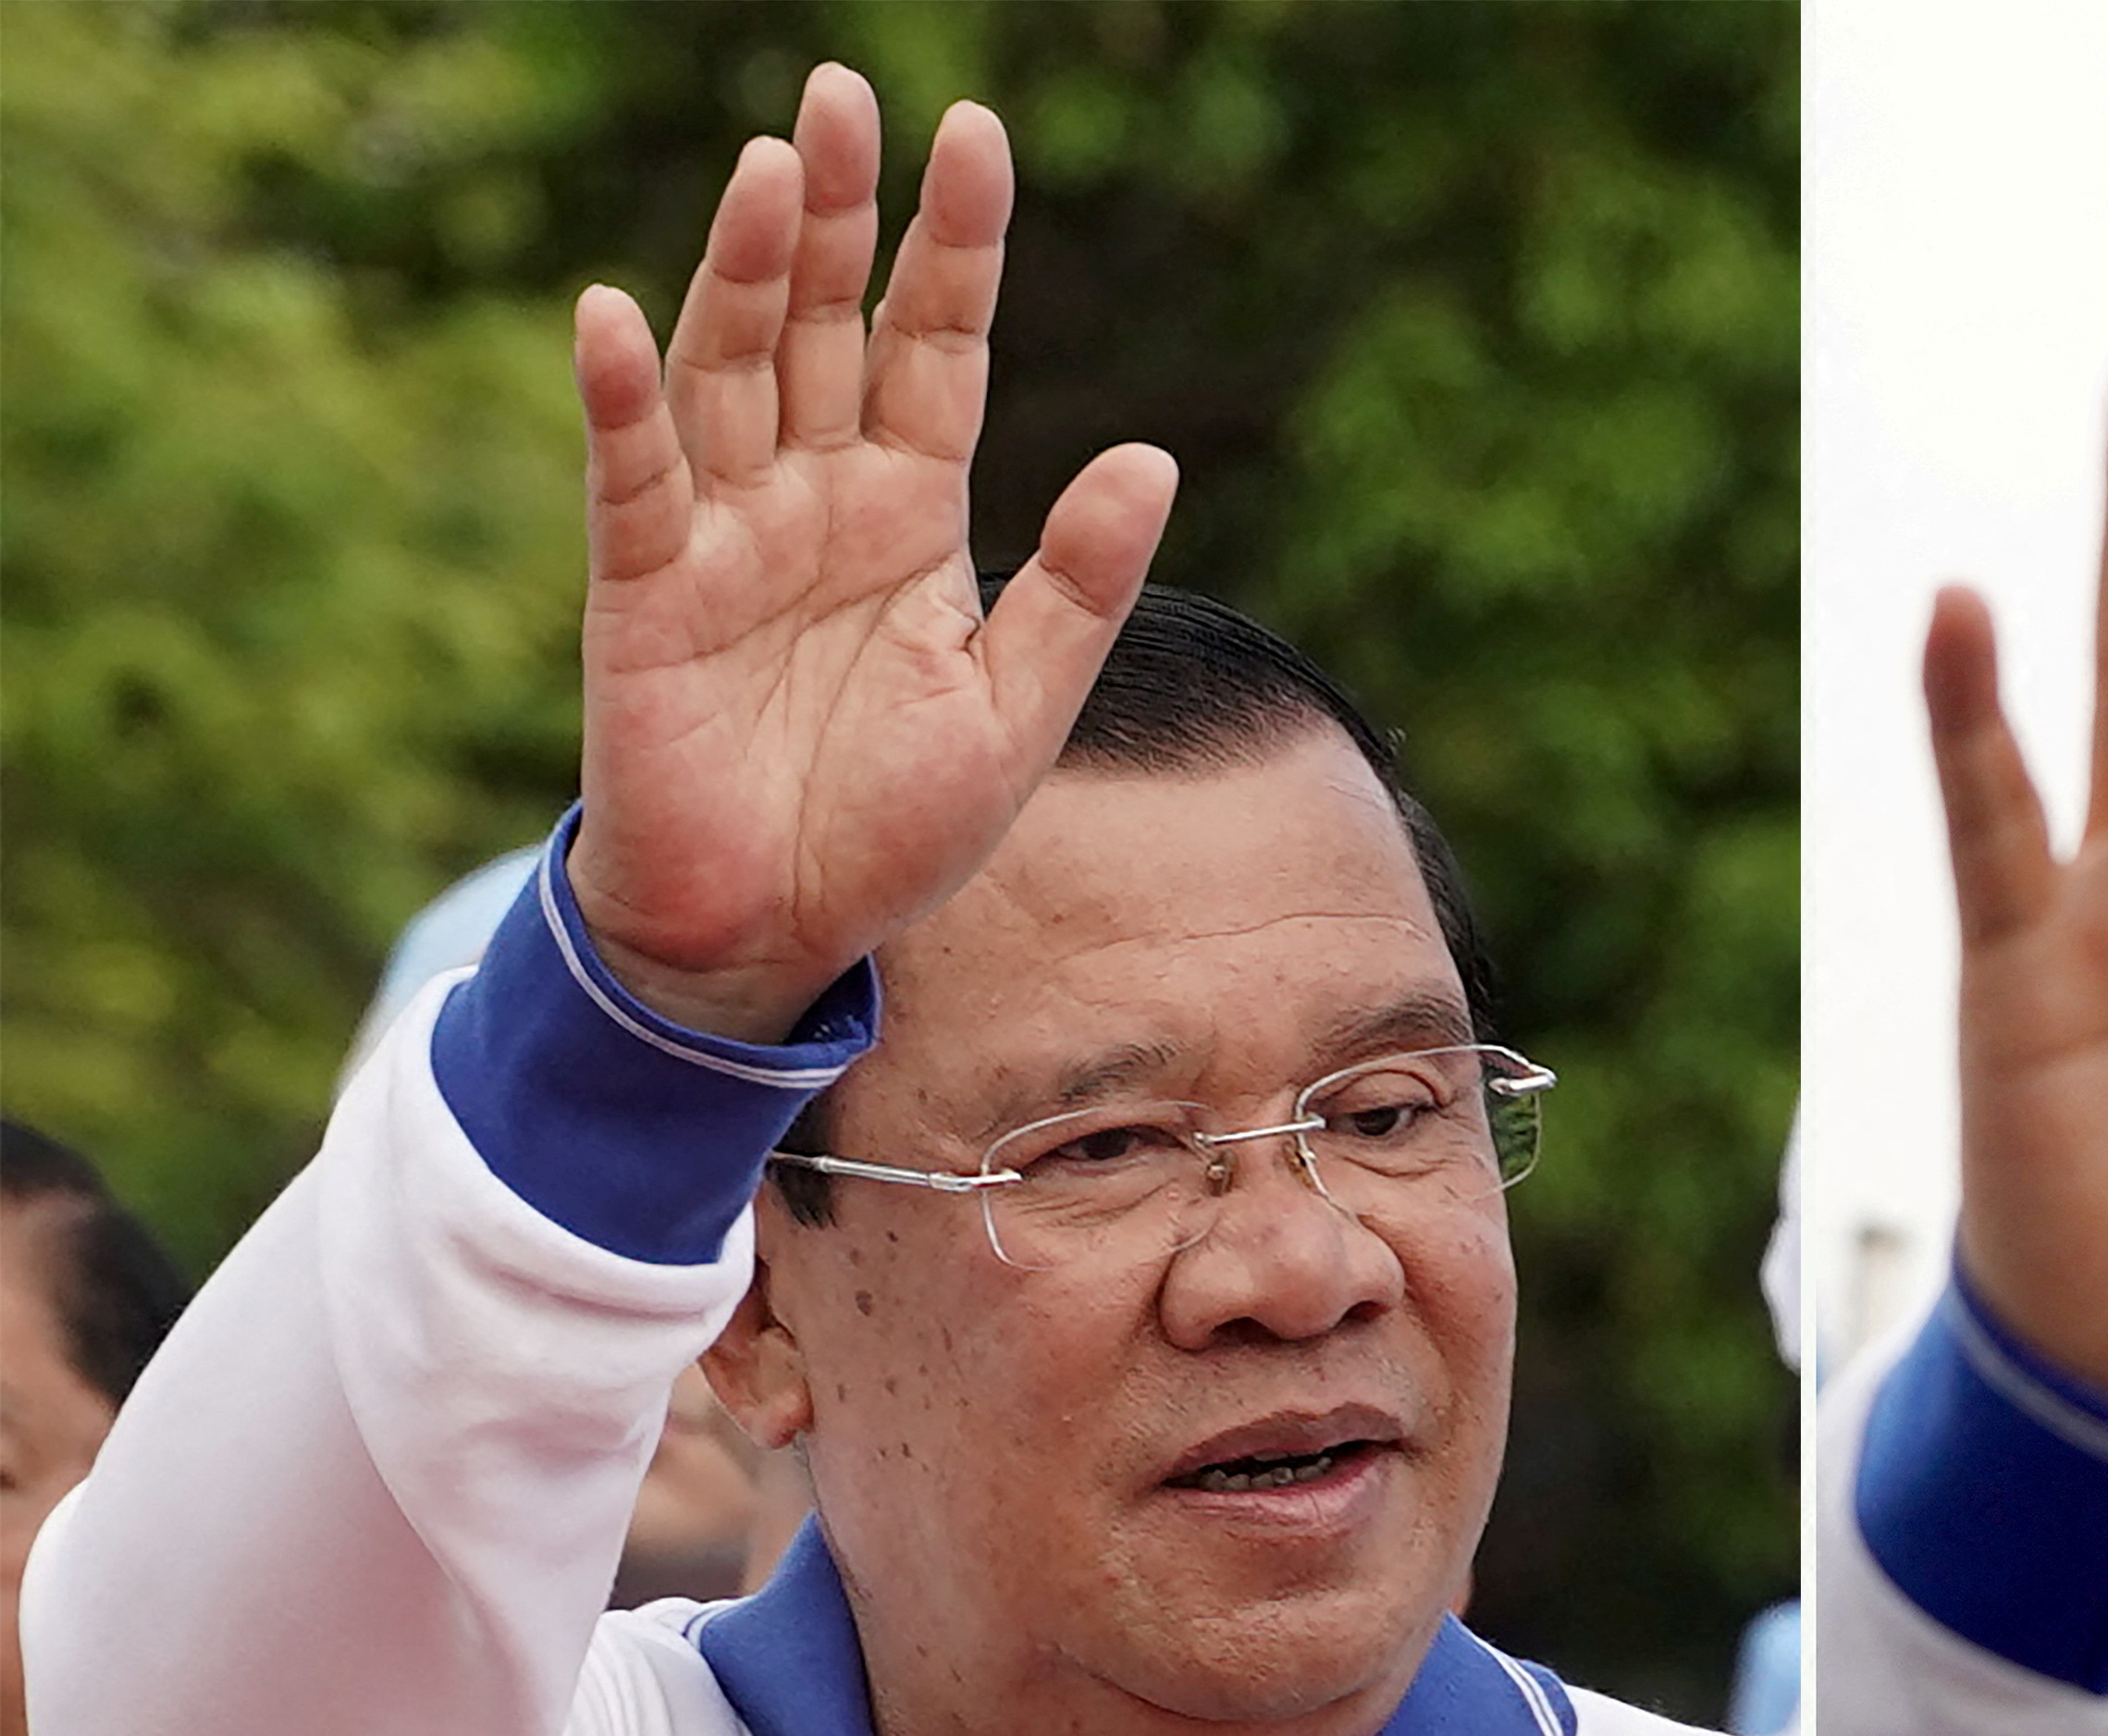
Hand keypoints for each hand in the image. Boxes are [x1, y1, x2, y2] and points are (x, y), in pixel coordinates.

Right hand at [566, 64, 1177, 1042]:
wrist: (780, 932)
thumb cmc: (896, 826)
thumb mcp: (1018, 709)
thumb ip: (1078, 586)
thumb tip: (1153, 457)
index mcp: (915, 514)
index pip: (938, 349)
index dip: (955, 247)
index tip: (974, 133)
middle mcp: (817, 497)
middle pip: (828, 325)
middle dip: (841, 215)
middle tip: (844, 93)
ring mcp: (725, 532)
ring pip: (735, 369)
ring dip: (748, 270)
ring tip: (773, 168)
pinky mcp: (646, 589)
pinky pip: (633, 476)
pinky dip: (623, 397)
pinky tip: (616, 312)